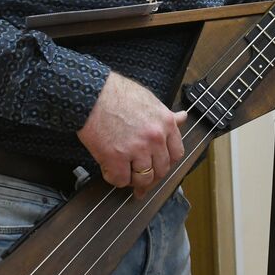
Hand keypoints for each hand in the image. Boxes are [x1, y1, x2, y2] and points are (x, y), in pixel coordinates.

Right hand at [77, 71, 186, 197]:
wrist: (92, 94)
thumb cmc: (117, 94)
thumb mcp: (150, 100)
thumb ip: (166, 115)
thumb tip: (182, 118)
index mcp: (166, 123)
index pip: (176, 154)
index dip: (166, 163)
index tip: (159, 167)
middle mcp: (155, 138)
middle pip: (161, 169)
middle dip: (152, 177)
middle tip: (142, 179)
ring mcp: (136, 149)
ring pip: (143, 179)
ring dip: (134, 181)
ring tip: (127, 178)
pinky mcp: (115, 157)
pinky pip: (120, 180)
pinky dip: (115, 179)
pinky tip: (110, 171)